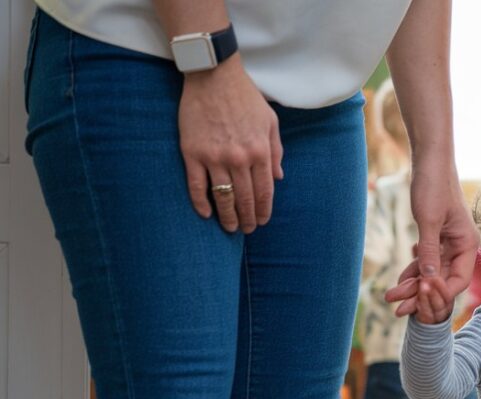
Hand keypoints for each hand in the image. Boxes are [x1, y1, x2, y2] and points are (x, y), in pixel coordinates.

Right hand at [179, 58, 283, 233]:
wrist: (213, 76)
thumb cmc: (245, 98)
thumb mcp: (270, 122)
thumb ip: (276, 152)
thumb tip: (278, 178)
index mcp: (260, 152)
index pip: (264, 191)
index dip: (263, 210)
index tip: (262, 221)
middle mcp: (239, 158)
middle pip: (245, 199)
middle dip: (247, 219)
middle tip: (247, 230)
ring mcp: (214, 157)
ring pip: (223, 197)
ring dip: (227, 216)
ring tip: (230, 227)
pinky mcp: (192, 153)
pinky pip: (196, 185)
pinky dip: (201, 203)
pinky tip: (206, 214)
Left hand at [385, 154, 478, 315]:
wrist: (430, 159)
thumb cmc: (433, 185)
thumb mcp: (429, 221)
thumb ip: (429, 251)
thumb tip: (427, 279)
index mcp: (467, 244)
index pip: (457, 281)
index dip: (438, 294)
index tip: (419, 303)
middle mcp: (461, 247)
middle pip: (442, 279)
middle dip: (420, 294)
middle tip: (398, 310)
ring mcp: (449, 243)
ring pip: (432, 272)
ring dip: (413, 284)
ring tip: (392, 297)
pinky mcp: (437, 237)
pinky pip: (426, 260)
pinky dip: (413, 270)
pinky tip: (400, 280)